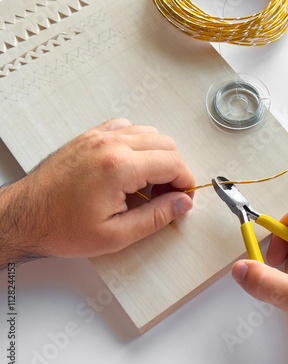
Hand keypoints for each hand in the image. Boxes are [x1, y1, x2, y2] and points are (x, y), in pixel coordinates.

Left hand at [0, 119, 194, 262]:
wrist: (24, 217)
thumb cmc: (61, 227)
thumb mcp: (116, 234)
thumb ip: (156, 217)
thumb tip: (182, 203)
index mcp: (118, 167)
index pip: (173, 163)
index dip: (185, 182)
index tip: (183, 197)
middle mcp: (109, 144)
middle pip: (166, 144)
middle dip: (175, 169)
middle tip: (166, 194)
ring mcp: (98, 136)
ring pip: (149, 132)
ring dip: (157, 156)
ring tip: (148, 183)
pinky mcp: (89, 136)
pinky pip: (126, 128)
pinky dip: (138, 144)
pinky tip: (131, 166)